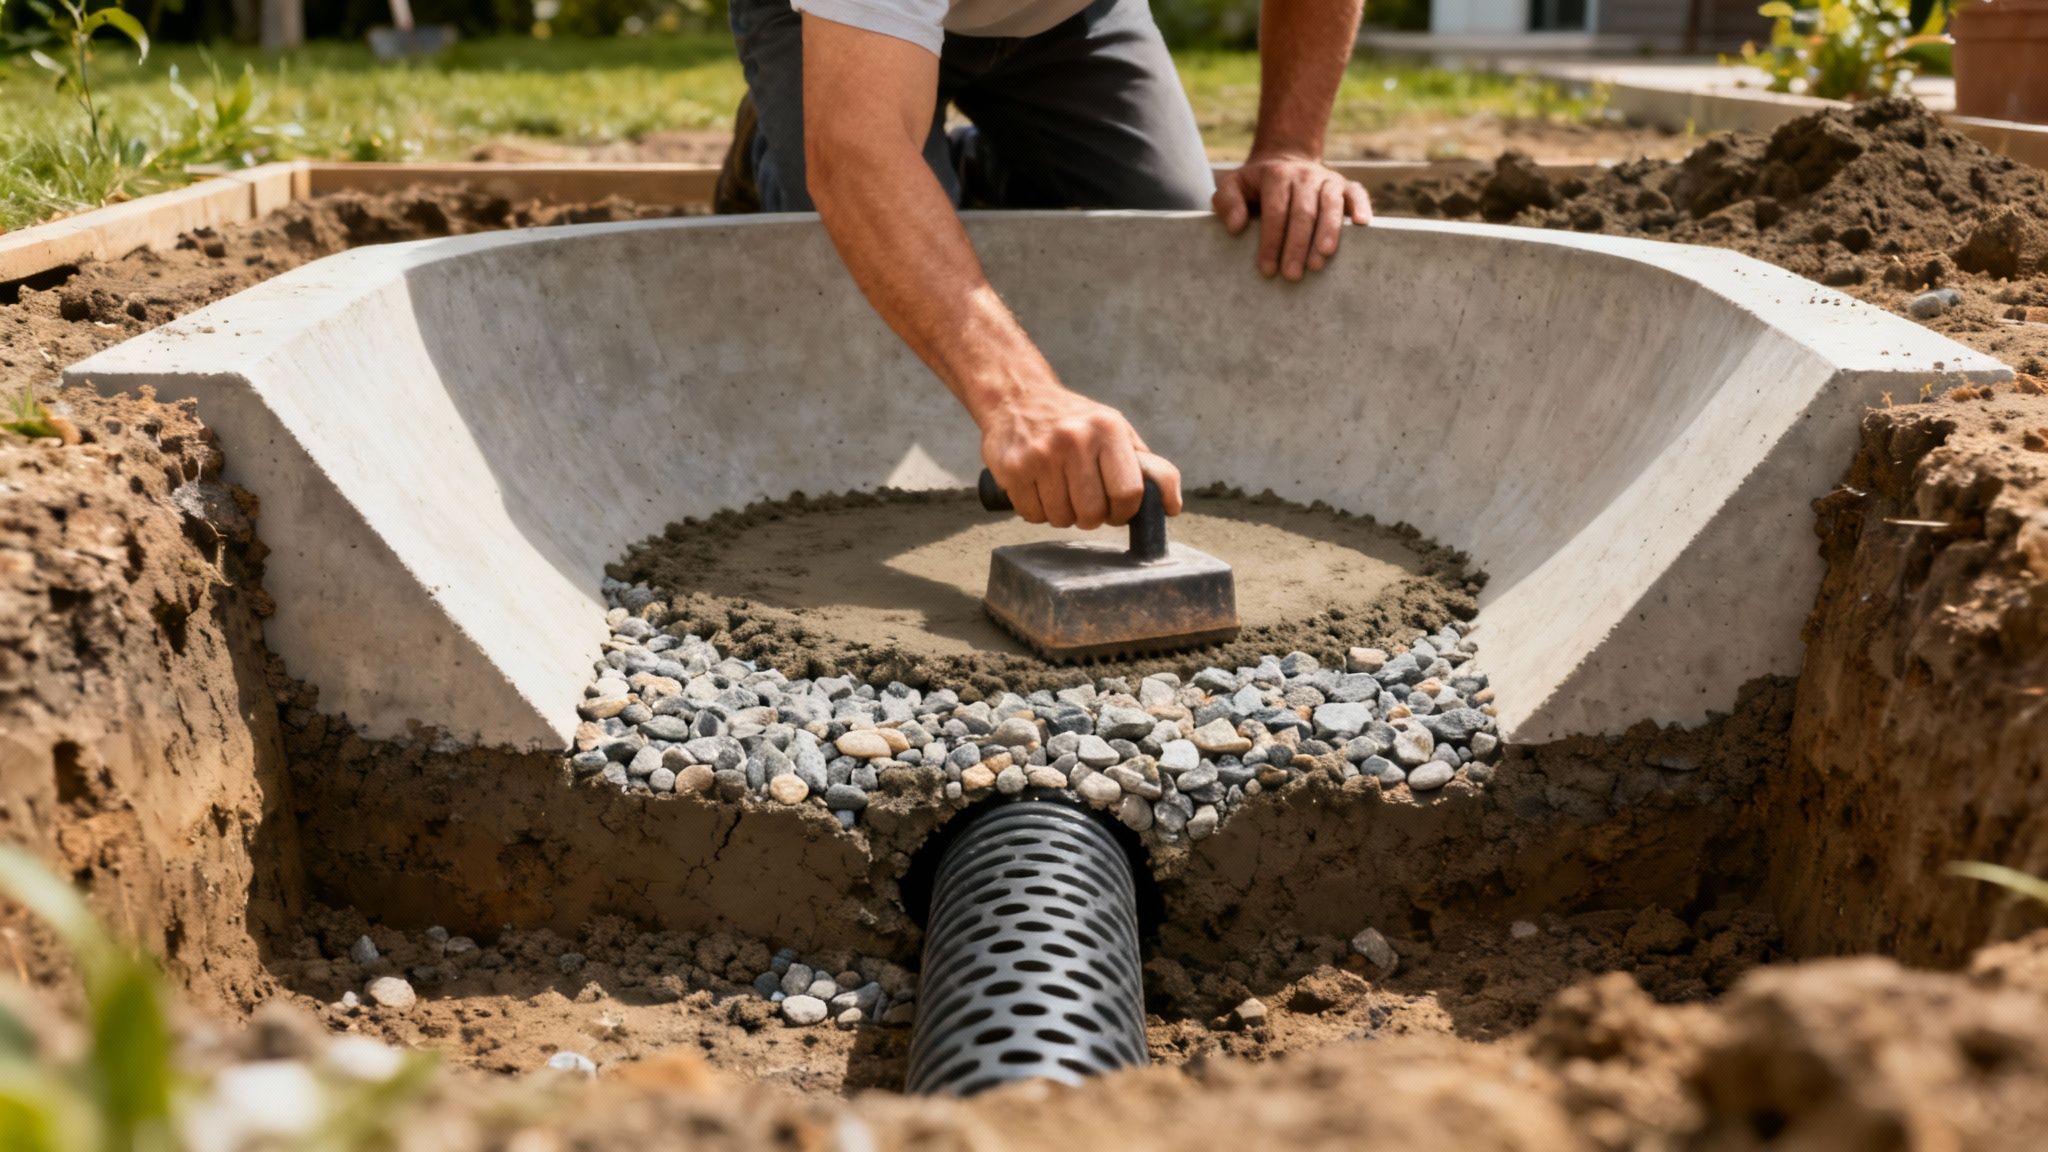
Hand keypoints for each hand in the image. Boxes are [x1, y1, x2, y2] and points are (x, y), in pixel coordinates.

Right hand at [978, 386, 1182, 530]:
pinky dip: (1037, 512)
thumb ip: (1149, 467)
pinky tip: (1038, 489)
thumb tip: (1172, 506)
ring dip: (1063, 515)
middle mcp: (1075, 439)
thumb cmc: (1075, 421)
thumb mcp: (1117, 432)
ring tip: (1060, 491)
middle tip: (1085, 501)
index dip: (1125, 512)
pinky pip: (1033, 516)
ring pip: (1062, 518)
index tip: (1117, 510)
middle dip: (1092, 517)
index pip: (1129, 493)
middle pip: (1093, 513)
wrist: (1018, 396)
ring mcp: (1041, 454)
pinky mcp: (1013, 468)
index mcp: (1108, 428)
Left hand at [1213, 151, 1371, 280]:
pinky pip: (1356, 193)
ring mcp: (1327, 179)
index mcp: (1277, 175)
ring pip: (1330, 205)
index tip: (1267, 269)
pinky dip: (1361, 206)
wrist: (1285, 160)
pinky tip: (1362, 224)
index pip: (1275, 210)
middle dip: (1297, 245)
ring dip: (1327, 233)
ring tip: (1320, 261)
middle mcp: (1304, 174)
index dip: (1271, 240)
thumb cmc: (1256, 184)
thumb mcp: (1234, 185)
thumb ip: (1227, 202)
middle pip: (1303, 212)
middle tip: (1292, 275)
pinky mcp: (1345, 185)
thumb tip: (1236, 227)